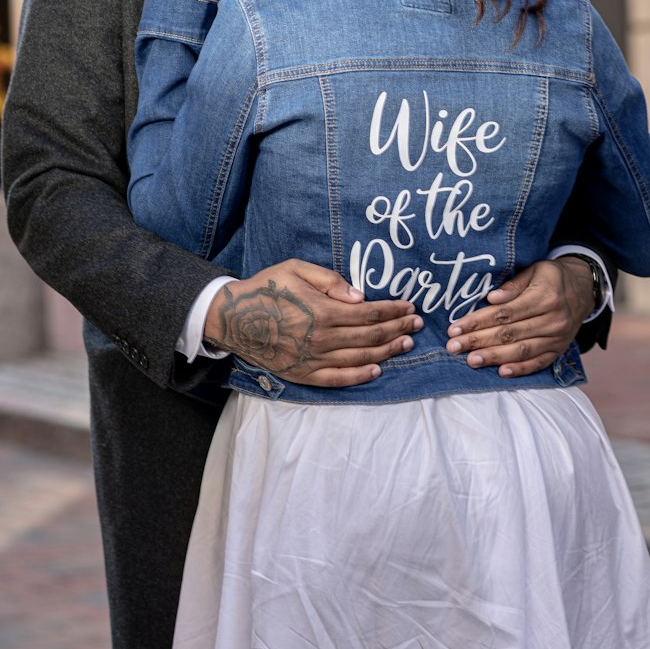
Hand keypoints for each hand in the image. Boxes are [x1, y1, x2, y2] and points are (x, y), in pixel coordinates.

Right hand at [204, 261, 421, 388]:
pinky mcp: (304, 374)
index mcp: (323, 311)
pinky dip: (360, 376)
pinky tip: (376, 370)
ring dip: (387, 351)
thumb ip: (330, 280)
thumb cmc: (265, 288)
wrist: (232, 318)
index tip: (409, 307)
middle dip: (397, 329)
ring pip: (360, 358)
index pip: (369, 314)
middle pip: (370, 337)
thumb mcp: (295, 269)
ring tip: (405, 344)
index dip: (393, 311)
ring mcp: (314, 360)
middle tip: (416, 325)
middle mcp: (322, 338)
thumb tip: (360, 296)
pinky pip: (338, 379)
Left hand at [445, 257, 594, 376]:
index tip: (455, 328)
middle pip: (509, 333)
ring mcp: (557, 338)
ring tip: (471, 361)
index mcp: (544, 297)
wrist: (585, 289)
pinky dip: (521, 369)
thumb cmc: (552, 277)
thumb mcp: (535, 270)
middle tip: (454, 347)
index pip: (504, 313)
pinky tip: (501, 372)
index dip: (478, 321)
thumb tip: (492, 298)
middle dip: (478, 341)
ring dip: (494, 357)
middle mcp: (552, 319)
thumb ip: (513, 285)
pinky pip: (539, 363)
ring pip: (521, 350)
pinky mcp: (559, 350)